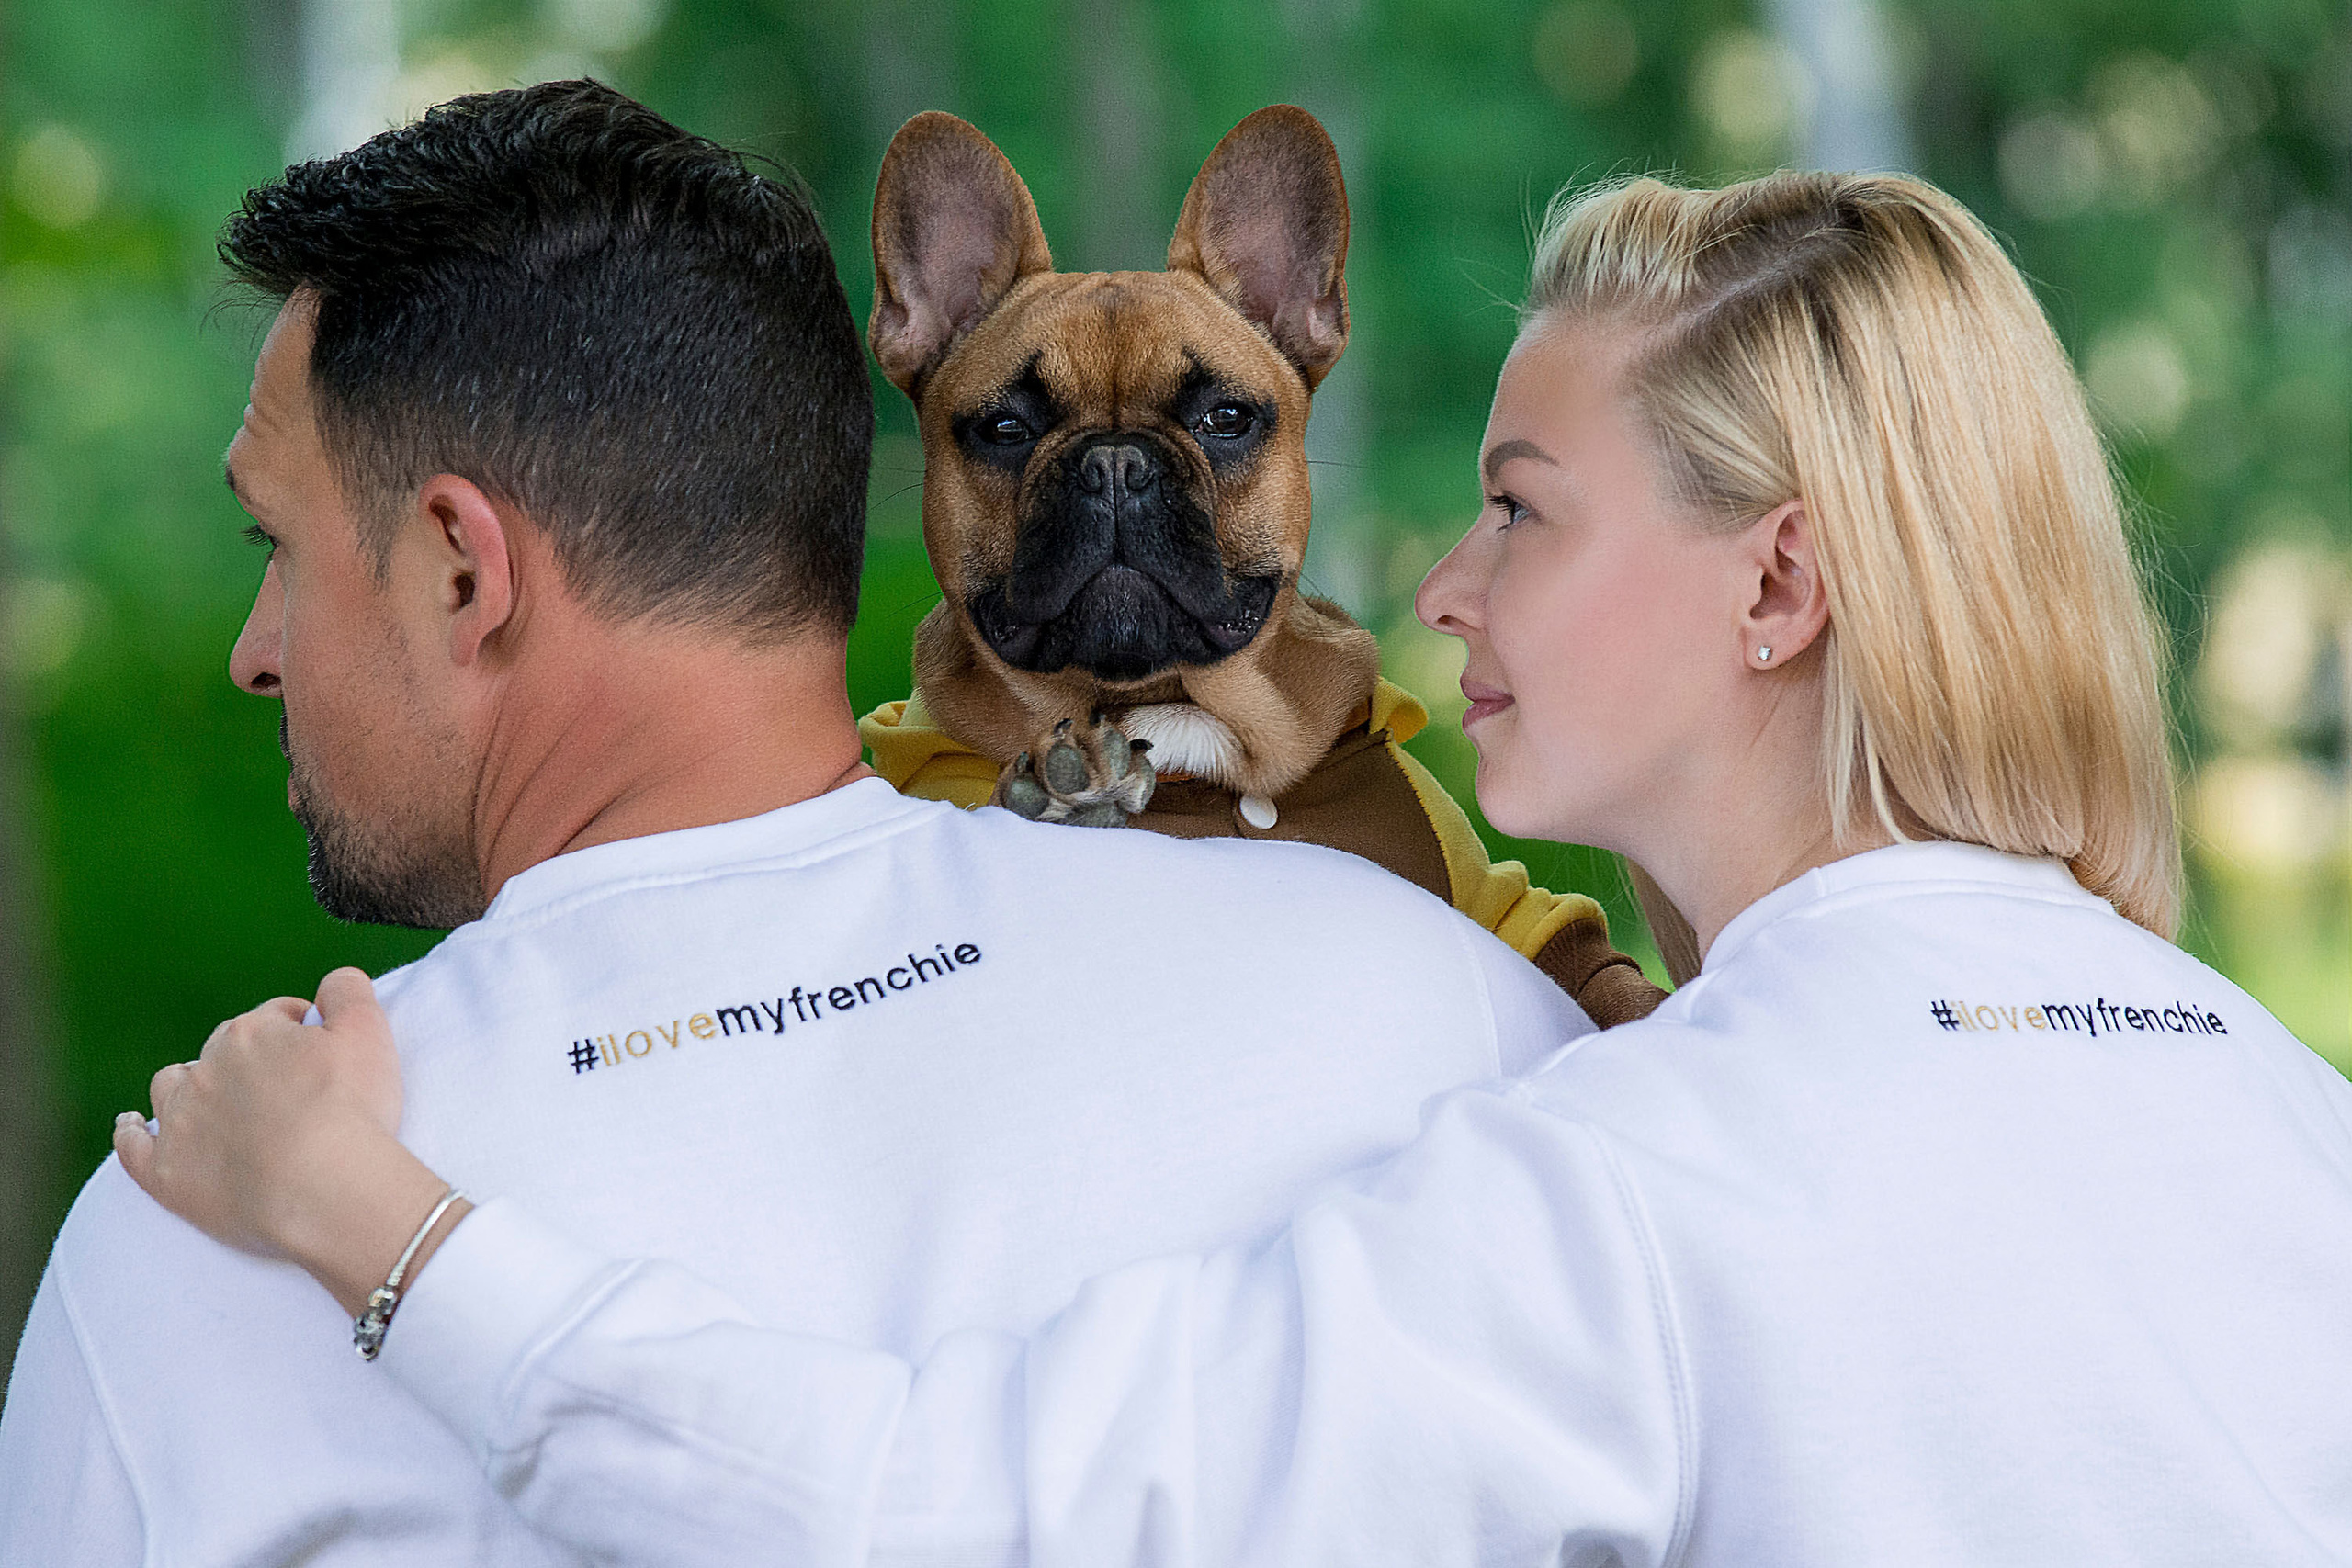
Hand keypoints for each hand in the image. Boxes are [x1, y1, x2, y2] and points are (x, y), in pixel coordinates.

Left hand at [115, 968, 460, 1315]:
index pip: (275, 1017)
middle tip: (285, 1090)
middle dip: (247, 1060)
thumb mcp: (369, 1032)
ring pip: (171, 1086)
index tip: (321, 1057)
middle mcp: (206, 1068)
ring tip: (212, 1101)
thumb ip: (348, 990)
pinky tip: (133, 1126)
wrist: (322, 1188)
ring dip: (188, 1086)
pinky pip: (133, 1144)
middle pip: (223, 1049)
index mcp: (252, 1033)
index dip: (301, 1032)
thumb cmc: (351, 1110)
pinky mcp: (165, 1170)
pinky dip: (131, 1132)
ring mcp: (180, 1120)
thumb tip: (332, 982)